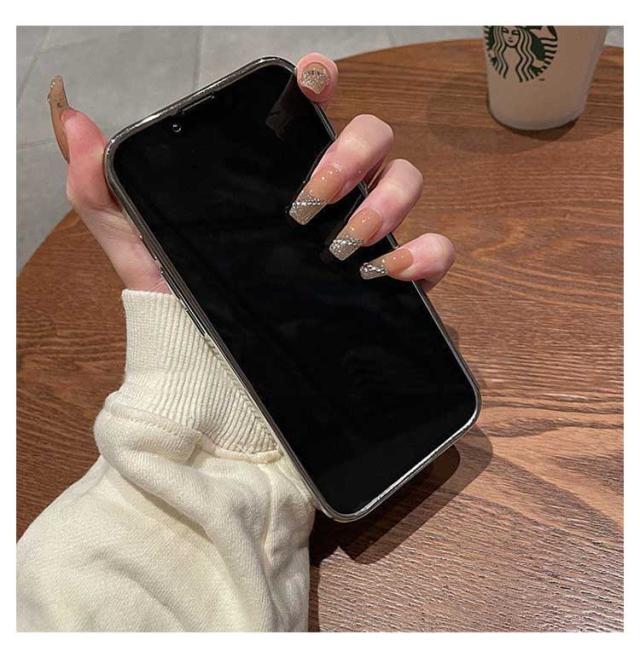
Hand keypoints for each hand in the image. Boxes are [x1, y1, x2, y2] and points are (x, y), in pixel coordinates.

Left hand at [49, 52, 452, 292]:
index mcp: (276, 181)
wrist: (216, 384)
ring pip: (409, 184)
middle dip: (352, 153)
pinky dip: (424, 255)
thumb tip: (77, 122)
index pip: (309, 110)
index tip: (309, 82)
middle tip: (308, 202)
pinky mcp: (387, 287)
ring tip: (341, 246)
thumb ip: (105, 189)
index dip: (318, 82)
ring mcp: (361, 241)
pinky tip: (387, 273)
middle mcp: (328, 201)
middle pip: (374, 137)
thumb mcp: (137, 250)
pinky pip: (435, 253)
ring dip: (385, 202)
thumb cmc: (183, 314)